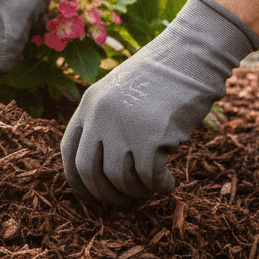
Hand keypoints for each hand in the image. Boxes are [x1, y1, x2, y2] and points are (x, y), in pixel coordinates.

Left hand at [61, 0, 258, 205]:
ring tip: (149, 189)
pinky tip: (169, 184)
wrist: (190, 56)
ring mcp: (124, 127)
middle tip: (122, 202)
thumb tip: (101, 170)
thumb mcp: (118, 93)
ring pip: (119, 179)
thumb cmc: (160, 78)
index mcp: (88, 105)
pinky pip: (149, 178)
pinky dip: (159, 187)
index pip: (68, 153)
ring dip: (135, 192)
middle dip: (104, 194)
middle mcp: (100, 117)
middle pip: (89, 172)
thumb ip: (104, 122)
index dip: (77, 180)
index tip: (90, 196)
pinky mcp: (151, 137)